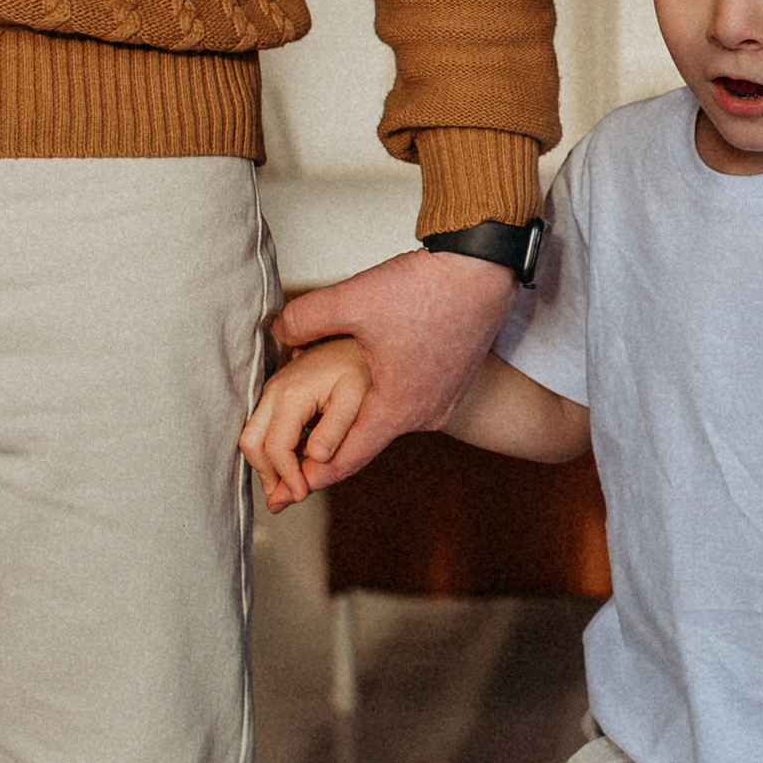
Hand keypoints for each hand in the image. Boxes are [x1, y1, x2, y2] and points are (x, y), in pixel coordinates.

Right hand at [241, 338, 372, 511]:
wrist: (359, 339)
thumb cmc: (362, 368)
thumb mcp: (356, 400)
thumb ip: (336, 431)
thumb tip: (314, 458)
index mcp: (292, 395)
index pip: (275, 448)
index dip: (288, 476)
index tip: (304, 494)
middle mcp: (274, 391)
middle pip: (250, 443)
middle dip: (267, 473)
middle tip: (291, 495)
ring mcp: (272, 391)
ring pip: (251, 436)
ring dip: (267, 464)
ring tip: (293, 483)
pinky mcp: (277, 393)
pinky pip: (262, 427)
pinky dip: (271, 450)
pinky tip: (296, 462)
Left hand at [266, 248, 516, 490]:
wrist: (483, 269)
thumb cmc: (424, 288)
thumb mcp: (352, 301)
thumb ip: (304, 319)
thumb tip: (278, 331)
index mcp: (397, 408)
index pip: (347, 457)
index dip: (313, 475)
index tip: (287, 494)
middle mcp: (425, 414)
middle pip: (366, 440)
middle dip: (330, 446)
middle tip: (296, 454)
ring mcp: (444, 400)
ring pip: (389, 419)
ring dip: (358, 417)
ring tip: (326, 412)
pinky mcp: (453, 382)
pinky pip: (411, 402)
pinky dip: (385, 399)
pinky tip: (368, 379)